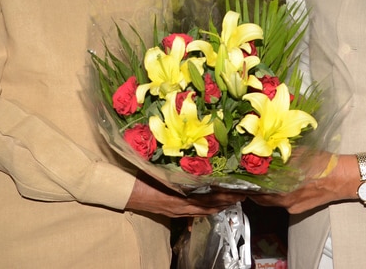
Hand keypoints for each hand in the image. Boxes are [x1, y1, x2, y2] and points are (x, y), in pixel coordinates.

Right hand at [125, 174, 243, 217]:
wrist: (124, 191)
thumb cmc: (140, 179)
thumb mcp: (159, 170)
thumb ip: (176, 167)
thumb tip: (191, 153)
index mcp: (179, 198)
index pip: (208, 200)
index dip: (223, 197)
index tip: (238, 191)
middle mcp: (180, 207)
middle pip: (208, 208)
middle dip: (226, 203)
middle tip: (242, 196)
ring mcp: (176, 211)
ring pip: (202, 211)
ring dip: (217, 206)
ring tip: (232, 200)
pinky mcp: (172, 210)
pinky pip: (193, 211)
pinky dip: (205, 208)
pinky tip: (211, 204)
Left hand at [249, 153, 357, 214]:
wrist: (343, 178)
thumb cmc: (324, 165)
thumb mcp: (299, 154)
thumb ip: (281, 156)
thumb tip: (267, 151)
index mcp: (284, 186)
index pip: (256, 188)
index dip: (247, 182)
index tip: (242, 175)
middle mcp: (286, 199)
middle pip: (260, 198)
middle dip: (253, 189)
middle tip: (249, 178)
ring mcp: (292, 206)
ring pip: (271, 201)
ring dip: (264, 193)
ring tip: (262, 181)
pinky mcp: (299, 208)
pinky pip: (282, 203)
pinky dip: (277, 195)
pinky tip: (280, 185)